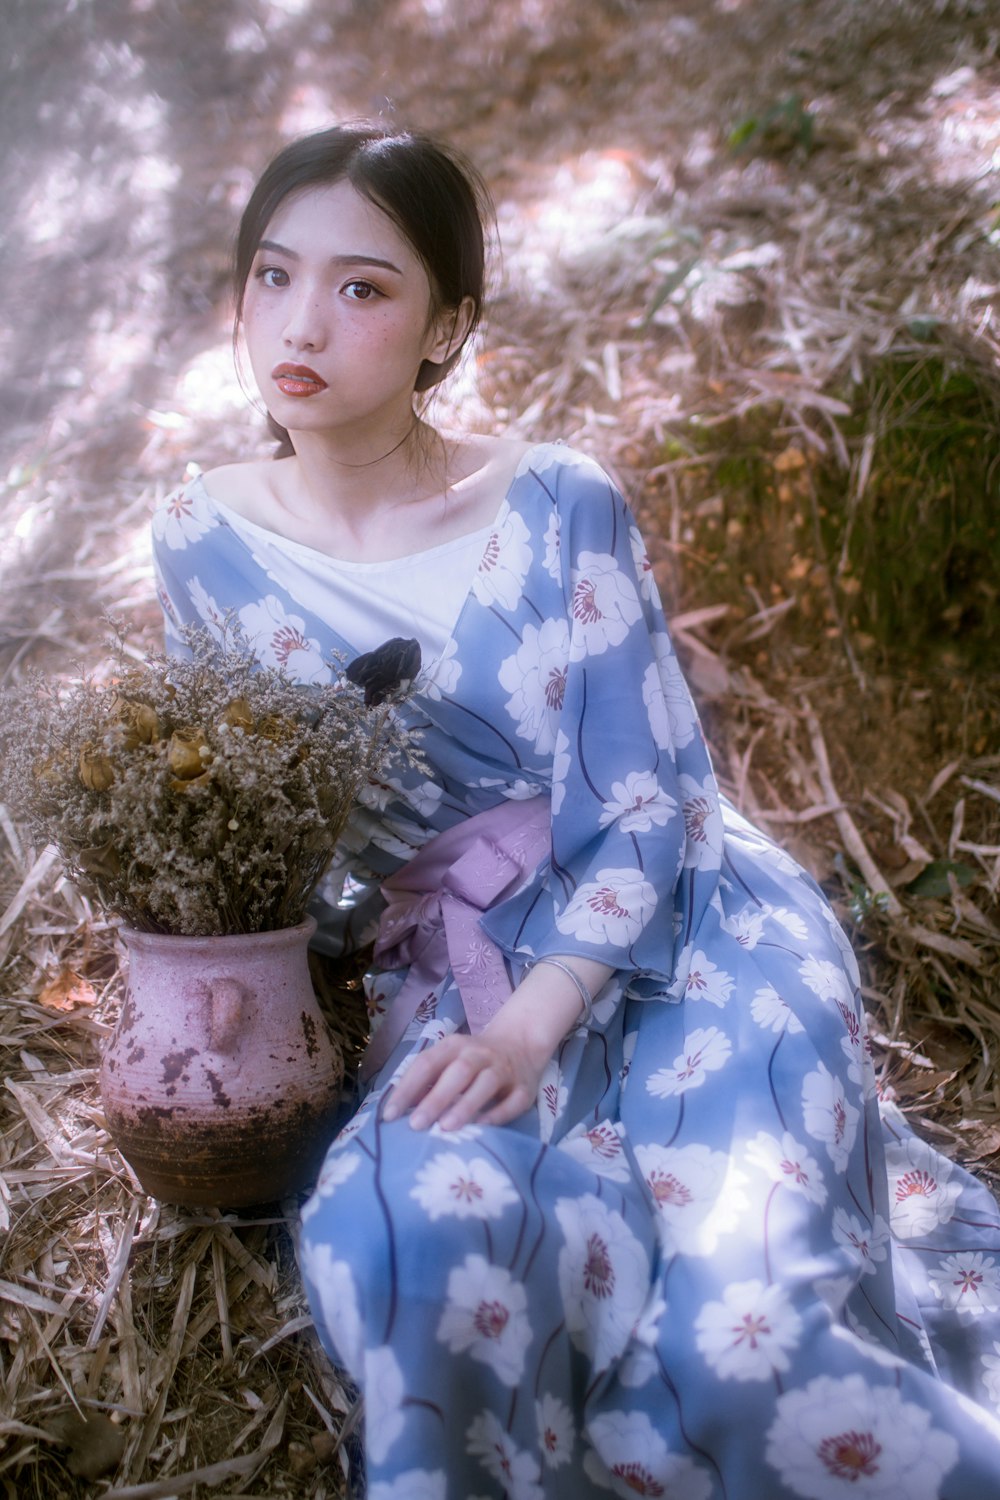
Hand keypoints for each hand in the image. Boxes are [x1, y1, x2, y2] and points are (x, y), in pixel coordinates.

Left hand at [381, 1028, 547, 1131]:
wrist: (520, 1044)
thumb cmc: (471, 1061)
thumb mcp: (447, 1060)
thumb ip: (425, 1081)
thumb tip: (397, 1110)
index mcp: (454, 1046)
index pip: (427, 1063)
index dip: (407, 1088)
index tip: (389, 1115)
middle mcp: (479, 1054)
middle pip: (458, 1072)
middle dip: (436, 1098)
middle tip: (416, 1125)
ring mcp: (503, 1070)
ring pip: (486, 1084)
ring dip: (466, 1105)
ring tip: (446, 1128)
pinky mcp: (524, 1089)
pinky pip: (513, 1102)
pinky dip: (498, 1114)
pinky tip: (482, 1128)